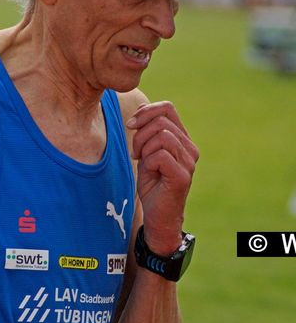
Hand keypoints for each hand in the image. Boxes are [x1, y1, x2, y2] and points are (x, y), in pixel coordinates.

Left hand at [127, 101, 198, 254]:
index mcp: (183, 139)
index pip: (167, 108)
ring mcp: (189, 162)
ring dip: (143, 147)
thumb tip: (140, 107)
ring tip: (142, 162)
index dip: (145, 111)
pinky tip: (150, 173)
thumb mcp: (146, 152)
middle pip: (161, 120)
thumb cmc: (152, 183)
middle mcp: (190, 148)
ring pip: (161, 135)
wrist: (157, 214)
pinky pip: (160, 155)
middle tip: (135, 152)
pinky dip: (148, 162)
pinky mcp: (182, 175)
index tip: (131, 125)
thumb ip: (147, 131)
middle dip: (140, 134)